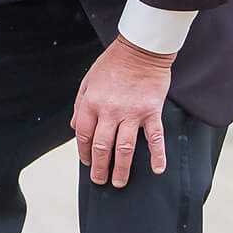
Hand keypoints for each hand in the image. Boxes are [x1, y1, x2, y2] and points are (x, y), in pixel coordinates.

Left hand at [71, 36, 171, 186]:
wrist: (141, 49)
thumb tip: (75, 128)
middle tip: (100, 181)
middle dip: (99, 168)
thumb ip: (80, 105)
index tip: (86, 163)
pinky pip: (155, 138)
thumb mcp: (88, 80)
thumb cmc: (112, 63)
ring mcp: (132, 113)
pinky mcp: (152, 112)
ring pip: (124, 149)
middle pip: (102, 147)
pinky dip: (157, 156)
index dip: (83, 152)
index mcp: (91, 102)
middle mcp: (109, 111)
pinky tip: (157, 170)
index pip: (83, 135)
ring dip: (121, 169)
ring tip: (119, 183)